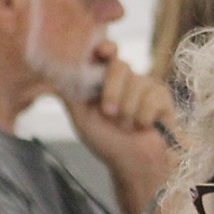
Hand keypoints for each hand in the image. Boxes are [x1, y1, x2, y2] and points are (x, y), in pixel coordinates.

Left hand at [61, 46, 176, 200]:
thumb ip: (70, 96)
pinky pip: (152, 98)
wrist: (134, 164)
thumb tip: (51, 77)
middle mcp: (125, 79)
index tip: (103, 51)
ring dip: (128, 112)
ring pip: (137, 83)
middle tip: (110, 113)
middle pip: (120, 65)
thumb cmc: (107, 143)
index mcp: (105, 81)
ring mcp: (145, 85)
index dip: (105, 48)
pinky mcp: (162, 96)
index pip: (105, 55)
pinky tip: (144, 126)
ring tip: (127, 126)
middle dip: (113, 90)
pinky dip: (144, 117)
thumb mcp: (82, 120)